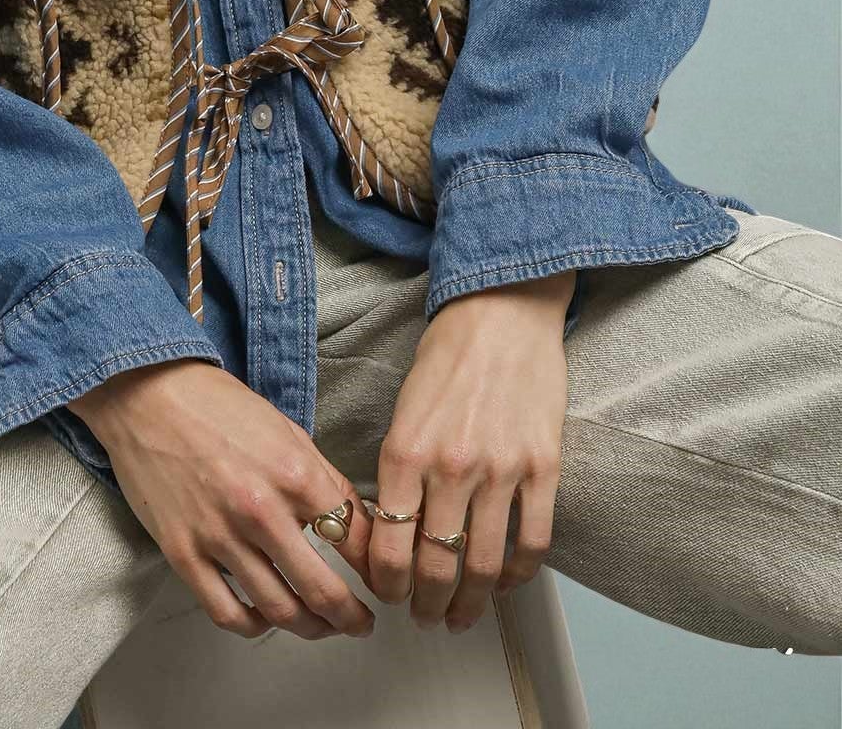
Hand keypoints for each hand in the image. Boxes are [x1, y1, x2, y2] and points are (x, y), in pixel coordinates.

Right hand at [67, 359, 376, 644]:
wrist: (147, 395)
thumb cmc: (216, 406)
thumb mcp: (286, 430)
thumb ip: (322, 478)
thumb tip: (356, 522)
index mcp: (294, 473)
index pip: (353, 538)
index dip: (376, 568)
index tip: (381, 581)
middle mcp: (261, 510)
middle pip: (322, 590)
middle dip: (351, 617)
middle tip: (361, 623)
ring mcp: (219, 536)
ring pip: (279, 611)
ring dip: (310, 628)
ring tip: (321, 627)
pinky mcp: (183, 553)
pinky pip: (226, 612)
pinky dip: (253, 627)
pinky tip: (265, 619)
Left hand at [368, 269, 573, 633]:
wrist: (502, 311)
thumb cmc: (449, 354)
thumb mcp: (404, 408)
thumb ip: (399, 468)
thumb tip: (393, 528)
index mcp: (405, 451)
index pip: (387, 545)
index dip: (386, 584)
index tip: (389, 595)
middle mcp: (450, 467)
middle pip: (435, 566)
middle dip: (426, 605)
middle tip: (425, 618)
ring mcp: (501, 470)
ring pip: (482, 565)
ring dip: (469, 604)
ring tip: (462, 616)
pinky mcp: (543, 467)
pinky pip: (532, 541)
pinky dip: (517, 575)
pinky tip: (505, 582)